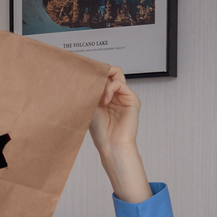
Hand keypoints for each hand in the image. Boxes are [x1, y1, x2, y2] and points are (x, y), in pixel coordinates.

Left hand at [88, 67, 151, 203]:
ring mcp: (125, 96)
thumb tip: (87, 75)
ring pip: (116, 73)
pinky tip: (104, 100)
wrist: (111, 144)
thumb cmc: (100, 131)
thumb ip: (92, 90)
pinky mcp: (132, 99)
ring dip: (104, 80)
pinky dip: (109, 88)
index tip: (83, 76)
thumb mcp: (91, 106)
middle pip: (110, 71)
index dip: (95, 73)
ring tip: (98, 95)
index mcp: (106, 97)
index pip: (103, 76)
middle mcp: (116, 95)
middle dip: (99, 72)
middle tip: (90, 81)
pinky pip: (119, 83)